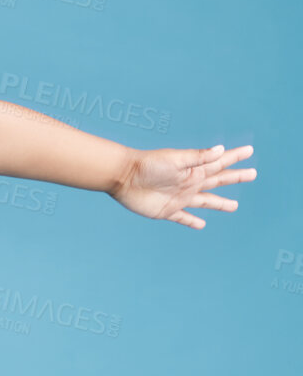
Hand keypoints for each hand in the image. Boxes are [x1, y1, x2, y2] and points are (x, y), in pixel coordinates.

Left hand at [111, 143, 255, 229]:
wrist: (124, 177)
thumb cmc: (148, 165)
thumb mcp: (176, 160)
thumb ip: (198, 157)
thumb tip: (221, 150)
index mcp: (194, 169)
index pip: (220, 162)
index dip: (235, 157)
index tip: (250, 151)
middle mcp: (190, 183)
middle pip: (218, 181)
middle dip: (235, 177)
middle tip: (252, 174)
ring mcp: (180, 197)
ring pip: (206, 201)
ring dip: (220, 203)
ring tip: (234, 207)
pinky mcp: (167, 211)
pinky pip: (184, 218)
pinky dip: (193, 221)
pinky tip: (201, 225)